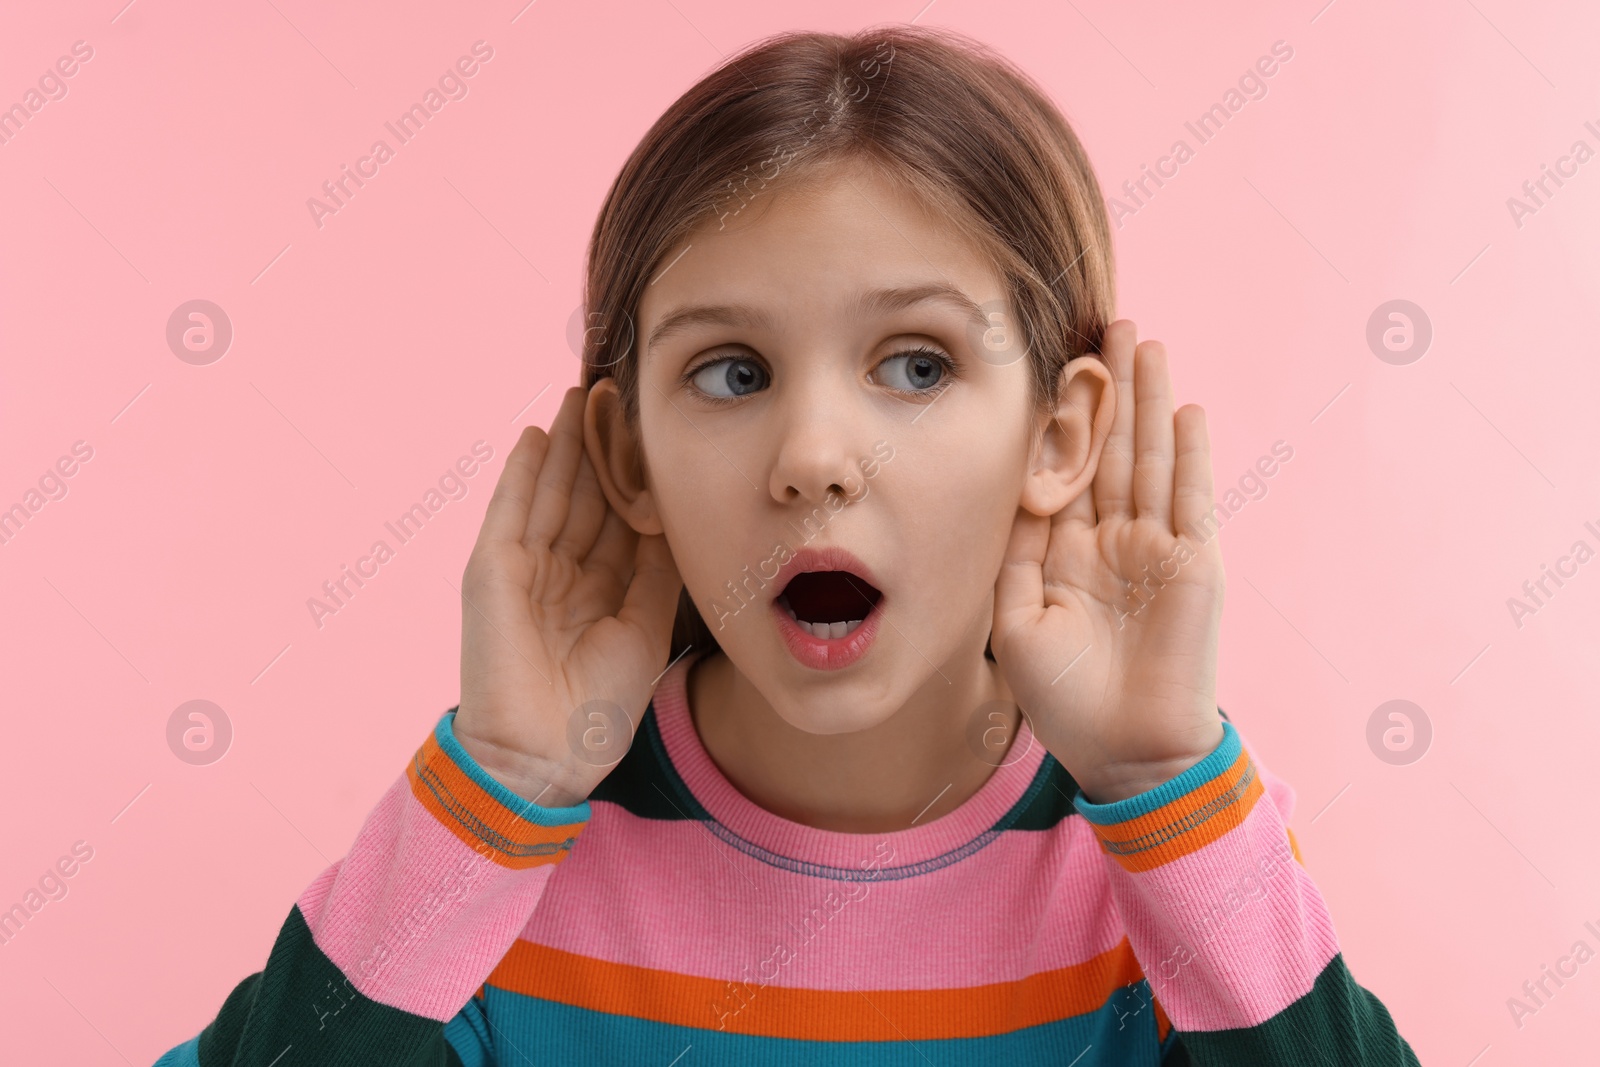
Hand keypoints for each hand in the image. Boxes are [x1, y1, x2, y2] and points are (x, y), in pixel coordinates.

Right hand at [454, 386, 682, 804]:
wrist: (547, 754)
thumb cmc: (600, 707)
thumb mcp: (645, 627)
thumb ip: (656, 570)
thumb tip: (674, 517)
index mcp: (597, 589)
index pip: (618, 517)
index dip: (634, 475)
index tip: (653, 431)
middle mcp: (560, 572)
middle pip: (585, 494)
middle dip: (599, 445)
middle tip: (617, 390)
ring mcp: (524, 568)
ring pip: (551, 492)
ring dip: (565, 443)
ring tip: (583, 394)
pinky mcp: (493, 569)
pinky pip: (511, 510)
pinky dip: (523, 472)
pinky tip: (537, 436)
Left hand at [990, 320, 1224, 802]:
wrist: (1125, 753)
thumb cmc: (1066, 701)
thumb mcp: (1016, 623)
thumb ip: (1015, 558)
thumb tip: (1012, 496)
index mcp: (1068, 554)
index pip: (1067, 471)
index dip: (1063, 422)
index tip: (1053, 367)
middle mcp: (1113, 541)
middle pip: (1112, 448)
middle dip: (1110, 389)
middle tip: (1106, 325)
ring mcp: (1157, 547)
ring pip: (1151, 457)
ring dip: (1148, 401)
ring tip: (1143, 342)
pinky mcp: (1194, 562)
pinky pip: (1190, 495)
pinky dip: (1188, 451)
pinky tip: (1183, 407)